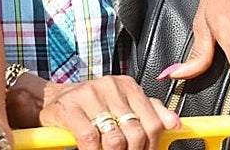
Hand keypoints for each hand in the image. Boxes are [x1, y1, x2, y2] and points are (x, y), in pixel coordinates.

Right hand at [38, 75, 179, 149]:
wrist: (54, 98)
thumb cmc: (92, 105)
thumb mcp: (124, 104)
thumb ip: (150, 111)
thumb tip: (175, 124)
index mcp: (127, 85)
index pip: (153, 122)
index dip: (151, 146)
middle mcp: (110, 86)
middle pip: (135, 133)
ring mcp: (88, 95)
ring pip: (114, 139)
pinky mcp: (69, 107)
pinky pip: (89, 139)